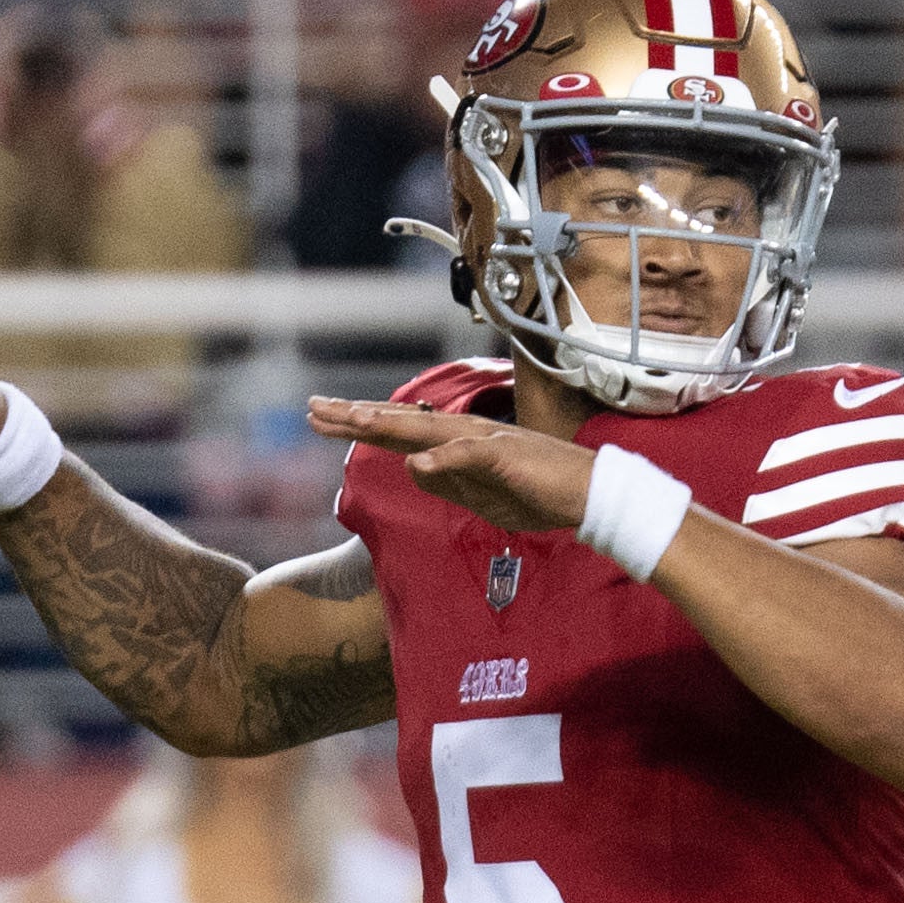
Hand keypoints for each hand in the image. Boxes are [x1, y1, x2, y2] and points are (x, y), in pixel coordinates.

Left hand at [308, 396, 595, 538]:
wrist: (588, 493)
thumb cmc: (540, 492)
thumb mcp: (483, 495)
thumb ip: (449, 482)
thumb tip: (414, 469)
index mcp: (457, 444)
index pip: (399, 432)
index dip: (359, 424)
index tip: (323, 417)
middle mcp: (464, 434)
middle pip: (400, 423)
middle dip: (356, 416)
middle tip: (314, 407)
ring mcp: (484, 442)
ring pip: (426, 430)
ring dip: (388, 425)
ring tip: (351, 419)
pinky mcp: (505, 457)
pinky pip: (469, 456)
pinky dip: (443, 458)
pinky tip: (416, 462)